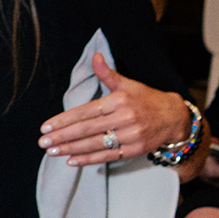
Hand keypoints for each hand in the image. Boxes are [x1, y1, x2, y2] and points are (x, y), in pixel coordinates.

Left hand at [39, 53, 189, 166]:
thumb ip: (107, 74)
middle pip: (87, 129)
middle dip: (62, 136)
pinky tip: (71, 161)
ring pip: (95, 144)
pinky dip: (88, 159)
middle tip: (43, 141)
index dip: (64, 120)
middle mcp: (124, 118)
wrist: (175, 118)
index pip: (85, 112)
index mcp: (119, 101)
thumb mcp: (128, 84)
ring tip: (51, 151)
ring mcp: (130, 136)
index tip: (46, 126)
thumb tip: (95, 56)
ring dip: (70, 149)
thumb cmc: (147, 99)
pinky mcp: (135, 150)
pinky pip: (108, 156)